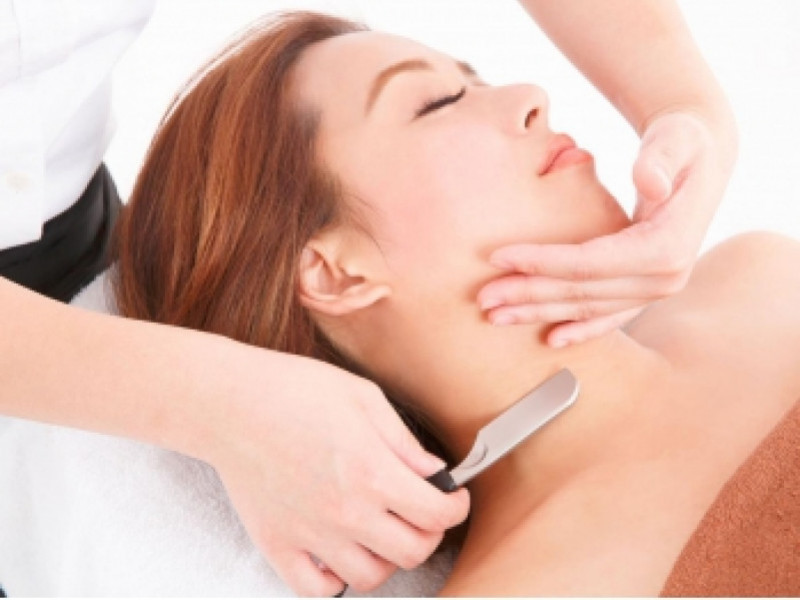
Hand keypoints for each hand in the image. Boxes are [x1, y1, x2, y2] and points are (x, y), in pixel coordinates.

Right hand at [191, 343, 469, 595]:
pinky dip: (335, 580)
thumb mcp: (363, 397)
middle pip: (413, 552)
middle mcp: (346, 512)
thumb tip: (434, 472)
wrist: (229, 402)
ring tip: (382, 531)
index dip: (456, 507)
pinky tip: (339, 552)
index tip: (453, 498)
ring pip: (370, 576)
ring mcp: (311, 534)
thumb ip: (403, 441)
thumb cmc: (294, 389)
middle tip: (423, 513)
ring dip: (387, 557)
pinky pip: (316, 589)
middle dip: (430, 533)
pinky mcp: (277, 544)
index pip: (437, 514)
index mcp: (372, 471)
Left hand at [477, 111, 735, 346]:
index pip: (589, 262)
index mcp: (667, 247)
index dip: (541, 261)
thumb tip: (649, 183)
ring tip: (495, 316)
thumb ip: (660, 157)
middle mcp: (665, 279)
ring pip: (587, 309)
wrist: (701, 160)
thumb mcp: (676, 138)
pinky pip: (607, 317)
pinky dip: (578, 328)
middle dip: (528, 294)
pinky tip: (549, 339)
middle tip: (482, 298)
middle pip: (582, 292)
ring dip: (539, 313)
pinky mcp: (646, 291)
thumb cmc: (681, 142)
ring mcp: (657, 291)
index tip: (497, 256)